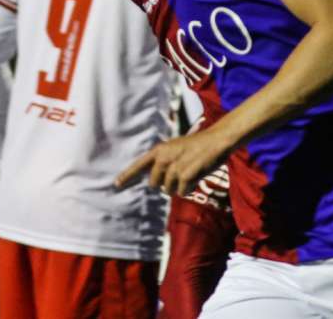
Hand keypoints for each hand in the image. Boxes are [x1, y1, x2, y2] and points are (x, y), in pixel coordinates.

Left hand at [114, 128, 229, 196]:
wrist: (216, 140)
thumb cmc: (197, 146)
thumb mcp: (175, 148)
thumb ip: (163, 161)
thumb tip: (155, 181)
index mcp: (160, 150)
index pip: (139, 165)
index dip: (127, 176)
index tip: (116, 185)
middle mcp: (164, 158)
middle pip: (155, 184)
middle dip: (165, 185)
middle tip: (179, 176)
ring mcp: (174, 166)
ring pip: (169, 190)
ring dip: (179, 187)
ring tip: (189, 174)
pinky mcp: (186, 174)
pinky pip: (182, 192)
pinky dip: (189, 189)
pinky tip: (195, 178)